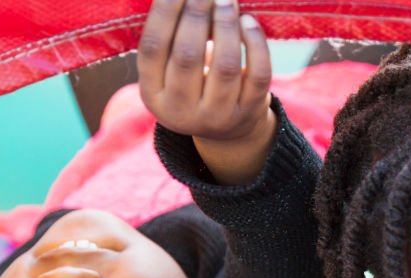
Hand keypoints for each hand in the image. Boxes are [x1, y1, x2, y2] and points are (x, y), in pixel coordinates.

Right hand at [138, 0, 276, 183]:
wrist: (226, 131)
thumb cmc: (192, 85)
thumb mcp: (169, 71)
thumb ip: (170, 38)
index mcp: (153, 96)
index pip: (153, 48)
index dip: (164, 13)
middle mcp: (182, 111)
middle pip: (188, 56)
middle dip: (197, 15)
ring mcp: (218, 116)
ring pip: (225, 66)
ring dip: (226, 25)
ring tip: (227, 0)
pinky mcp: (249, 112)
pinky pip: (257, 75)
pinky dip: (255, 44)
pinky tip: (249, 22)